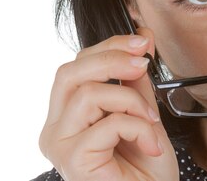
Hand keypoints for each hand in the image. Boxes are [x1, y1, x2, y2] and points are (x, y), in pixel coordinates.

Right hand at [39, 28, 178, 180]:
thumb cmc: (146, 170)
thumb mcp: (143, 113)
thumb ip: (136, 79)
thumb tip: (142, 38)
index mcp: (67, 116)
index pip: (76, 67)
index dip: (109, 47)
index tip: (143, 41)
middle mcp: (56, 129)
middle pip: (69, 72)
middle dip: (111, 57)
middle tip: (144, 62)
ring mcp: (60, 145)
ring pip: (87, 94)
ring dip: (130, 99)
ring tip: (150, 120)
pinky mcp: (73, 160)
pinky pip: (107, 123)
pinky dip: (137, 127)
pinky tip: (150, 144)